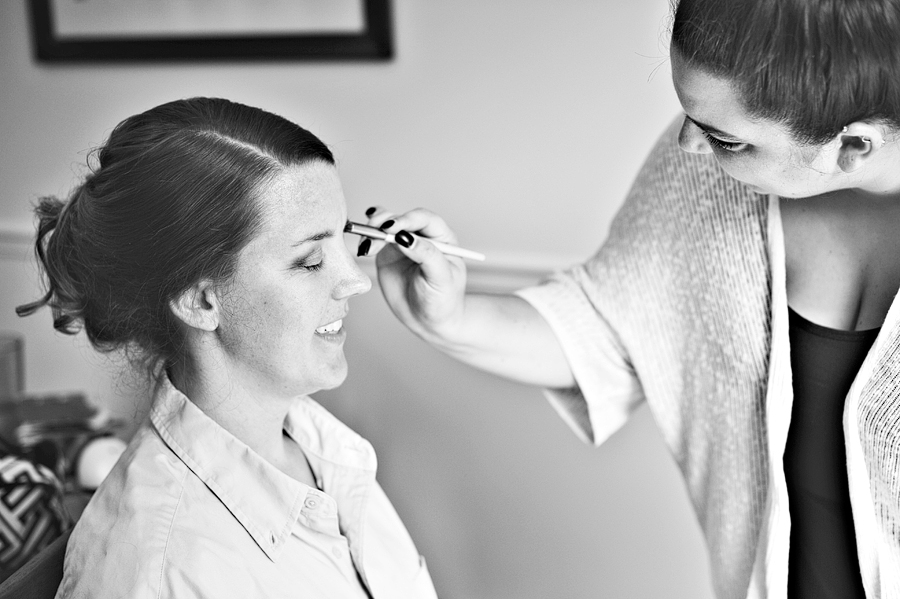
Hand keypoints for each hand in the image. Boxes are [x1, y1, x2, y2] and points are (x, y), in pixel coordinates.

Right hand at [362, 207, 468, 343]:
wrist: (428, 320)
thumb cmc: (443, 299)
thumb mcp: (440, 278)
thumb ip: (426, 255)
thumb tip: (405, 236)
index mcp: (442, 237)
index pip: (424, 219)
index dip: (407, 219)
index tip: (393, 229)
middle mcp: (421, 236)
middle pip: (401, 219)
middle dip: (386, 223)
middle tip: (375, 235)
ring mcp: (402, 244)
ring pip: (385, 225)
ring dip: (373, 230)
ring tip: (368, 247)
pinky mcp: (387, 254)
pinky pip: (375, 239)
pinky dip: (367, 239)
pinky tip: (363, 246)